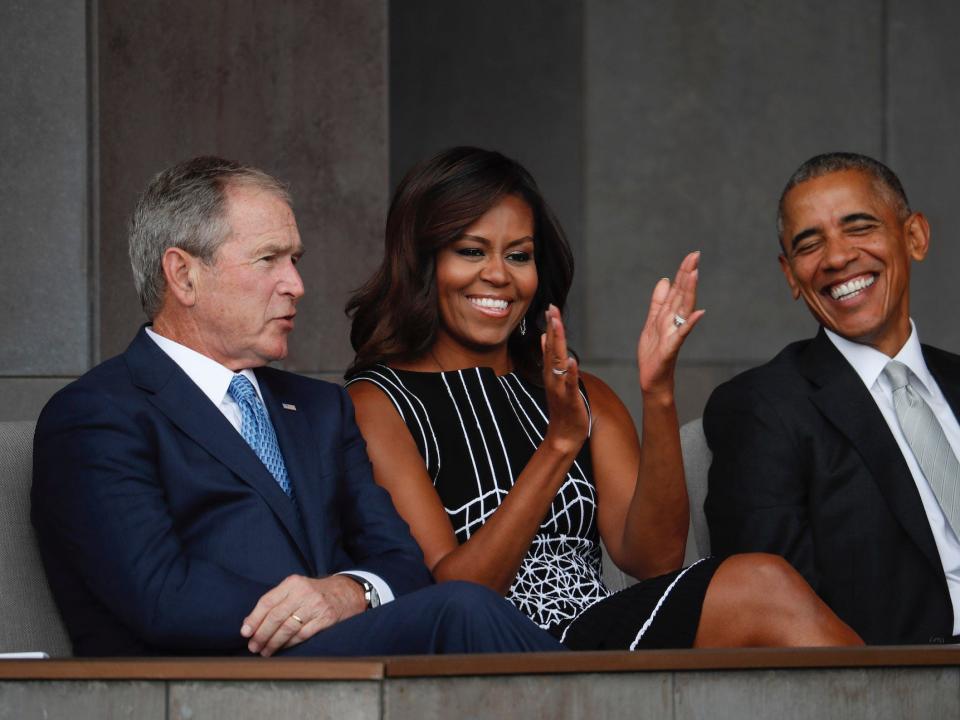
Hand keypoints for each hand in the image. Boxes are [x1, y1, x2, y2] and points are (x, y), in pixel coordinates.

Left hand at [240, 574, 365, 656]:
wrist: (346, 592)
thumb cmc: (315, 592)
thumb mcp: (296, 589)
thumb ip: (276, 602)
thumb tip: (250, 623)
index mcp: (293, 583)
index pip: (268, 602)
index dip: (254, 619)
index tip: (245, 632)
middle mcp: (304, 593)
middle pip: (276, 617)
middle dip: (261, 634)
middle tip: (253, 646)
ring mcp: (316, 606)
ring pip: (288, 628)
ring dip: (273, 643)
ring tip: (264, 651)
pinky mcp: (326, 619)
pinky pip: (302, 635)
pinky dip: (289, 644)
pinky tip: (282, 649)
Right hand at [541, 304, 589, 455]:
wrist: (563, 435)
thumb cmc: (562, 407)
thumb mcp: (555, 379)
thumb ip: (549, 358)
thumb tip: (544, 337)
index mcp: (551, 372)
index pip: (550, 345)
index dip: (551, 326)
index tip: (551, 308)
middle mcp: (553, 377)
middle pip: (552, 349)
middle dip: (553, 329)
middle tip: (552, 309)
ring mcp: (560, 387)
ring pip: (558, 362)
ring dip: (558, 343)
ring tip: (558, 326)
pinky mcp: (570, 399)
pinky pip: (570, 384)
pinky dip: (571, 372)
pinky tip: (572, 361)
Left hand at [637, 251, 703, 396]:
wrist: (652, 378)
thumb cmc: (654, 353)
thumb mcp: (652, 322)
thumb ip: (658, 302)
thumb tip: (665, 280)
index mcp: (669, 315)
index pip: (678, 289)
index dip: (684, 272)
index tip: (692, 255)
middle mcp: (675, 321)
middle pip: (683, 295)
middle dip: (688, 275)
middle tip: (696, 255)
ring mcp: (675, 333)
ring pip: (684, 309)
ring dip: (690, 292)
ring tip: (695, 274)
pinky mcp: (672, 347)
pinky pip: (682, 334)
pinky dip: (690, 323)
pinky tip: (698, 313)